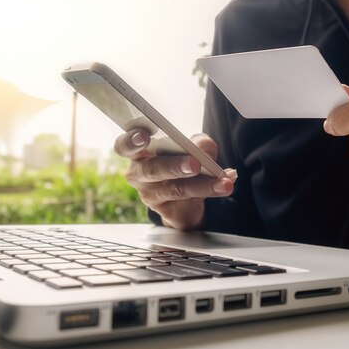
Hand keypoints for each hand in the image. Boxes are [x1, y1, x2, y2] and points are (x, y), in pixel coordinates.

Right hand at [114, 129, 235, 229]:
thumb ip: (197, 142)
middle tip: (194, 164)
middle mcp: (139, 174)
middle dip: (175, 166)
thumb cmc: (180, 163)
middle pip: (153, 170)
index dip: (130, 141)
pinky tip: (224, 185)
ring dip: (202, 185)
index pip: (124, 146)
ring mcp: (151, 196)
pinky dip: (210, 191)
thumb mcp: (190, 147)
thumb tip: (205, 148)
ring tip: (222, 181)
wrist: (184, 198)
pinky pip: (188, 201)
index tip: (143, 136)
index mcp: (138, 153)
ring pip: (176, 189)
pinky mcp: (166, 211)